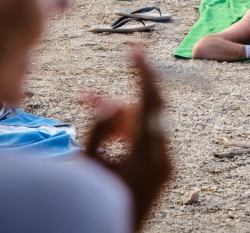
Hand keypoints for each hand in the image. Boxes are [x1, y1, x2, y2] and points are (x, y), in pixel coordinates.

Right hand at [83, 43, 171, 228]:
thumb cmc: (94, 202)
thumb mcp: (89, 165)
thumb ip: (100, 129)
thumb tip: (113, 102)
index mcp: (150, 155)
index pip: (151, 101)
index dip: (143, 71)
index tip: (135, 48)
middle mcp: (164, 158)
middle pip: (144, 111)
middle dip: (115, 98)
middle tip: (86, 93)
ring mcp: (164, 165)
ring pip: (143, 123)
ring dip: (116, 115)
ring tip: (85, 106)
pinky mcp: (160, 169)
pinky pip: (145, 138)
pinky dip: (125, 130)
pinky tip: (104, 128)